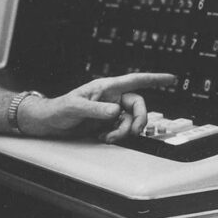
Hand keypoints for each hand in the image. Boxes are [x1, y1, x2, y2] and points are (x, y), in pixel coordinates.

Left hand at [17, 73, 175, 142]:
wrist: (47, 123)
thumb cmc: (57, 109)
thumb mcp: (75, 107)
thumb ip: (96, 109)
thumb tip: (116, 111)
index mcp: (105, 87)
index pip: (134, 80)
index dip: (154, 79)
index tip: (171, 79)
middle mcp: (110, 98)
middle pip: (137, 105)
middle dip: (138, 119)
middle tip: (132, 132)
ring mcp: (108, 111)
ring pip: (129, 120)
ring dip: (123, 131)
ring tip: (108, 137)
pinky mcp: (104, 123)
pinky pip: (120, 129)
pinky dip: (116, 136)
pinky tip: (103, 137)